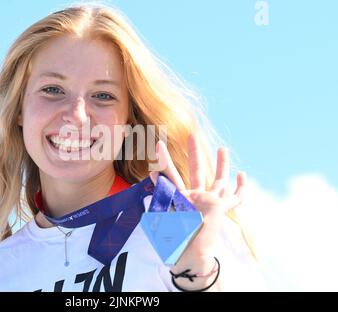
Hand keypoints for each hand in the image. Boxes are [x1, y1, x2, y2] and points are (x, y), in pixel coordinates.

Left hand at [149, 135, 245, 263]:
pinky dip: (240, 187)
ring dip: (221, 164)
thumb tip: (153, 173)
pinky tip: (242, 175)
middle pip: (195, 169)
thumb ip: (161, 193)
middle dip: (194, 151)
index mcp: (178, 197)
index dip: (164, 163)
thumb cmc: (173, 239)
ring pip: (217, 179)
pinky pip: (235, 198)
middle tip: (192, 134)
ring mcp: (208, 201)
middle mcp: (194, 196)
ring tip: (223, 148)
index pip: (170, 175)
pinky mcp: (221, 209)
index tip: (158, 148)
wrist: (189, 255)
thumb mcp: (162, 213)